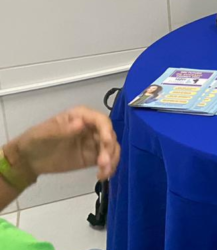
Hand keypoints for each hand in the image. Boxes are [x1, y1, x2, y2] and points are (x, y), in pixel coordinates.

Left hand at [3, 106, 119, 183]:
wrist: (28, 160)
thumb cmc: (35, 141)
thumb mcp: (45, 133)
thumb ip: (63, 129)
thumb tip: (81, 123)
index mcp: (81, 116)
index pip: (101, 120)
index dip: (106, 131)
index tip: (106, 143)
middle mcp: (91, 127)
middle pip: (110, 135)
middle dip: (109, 149)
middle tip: (103, 164)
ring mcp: (93, 142)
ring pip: (112, 148)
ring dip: (112, 160)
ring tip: (104, 173)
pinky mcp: (93, 157)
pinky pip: (107, 160)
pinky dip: (109, 167)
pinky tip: (102, 175)